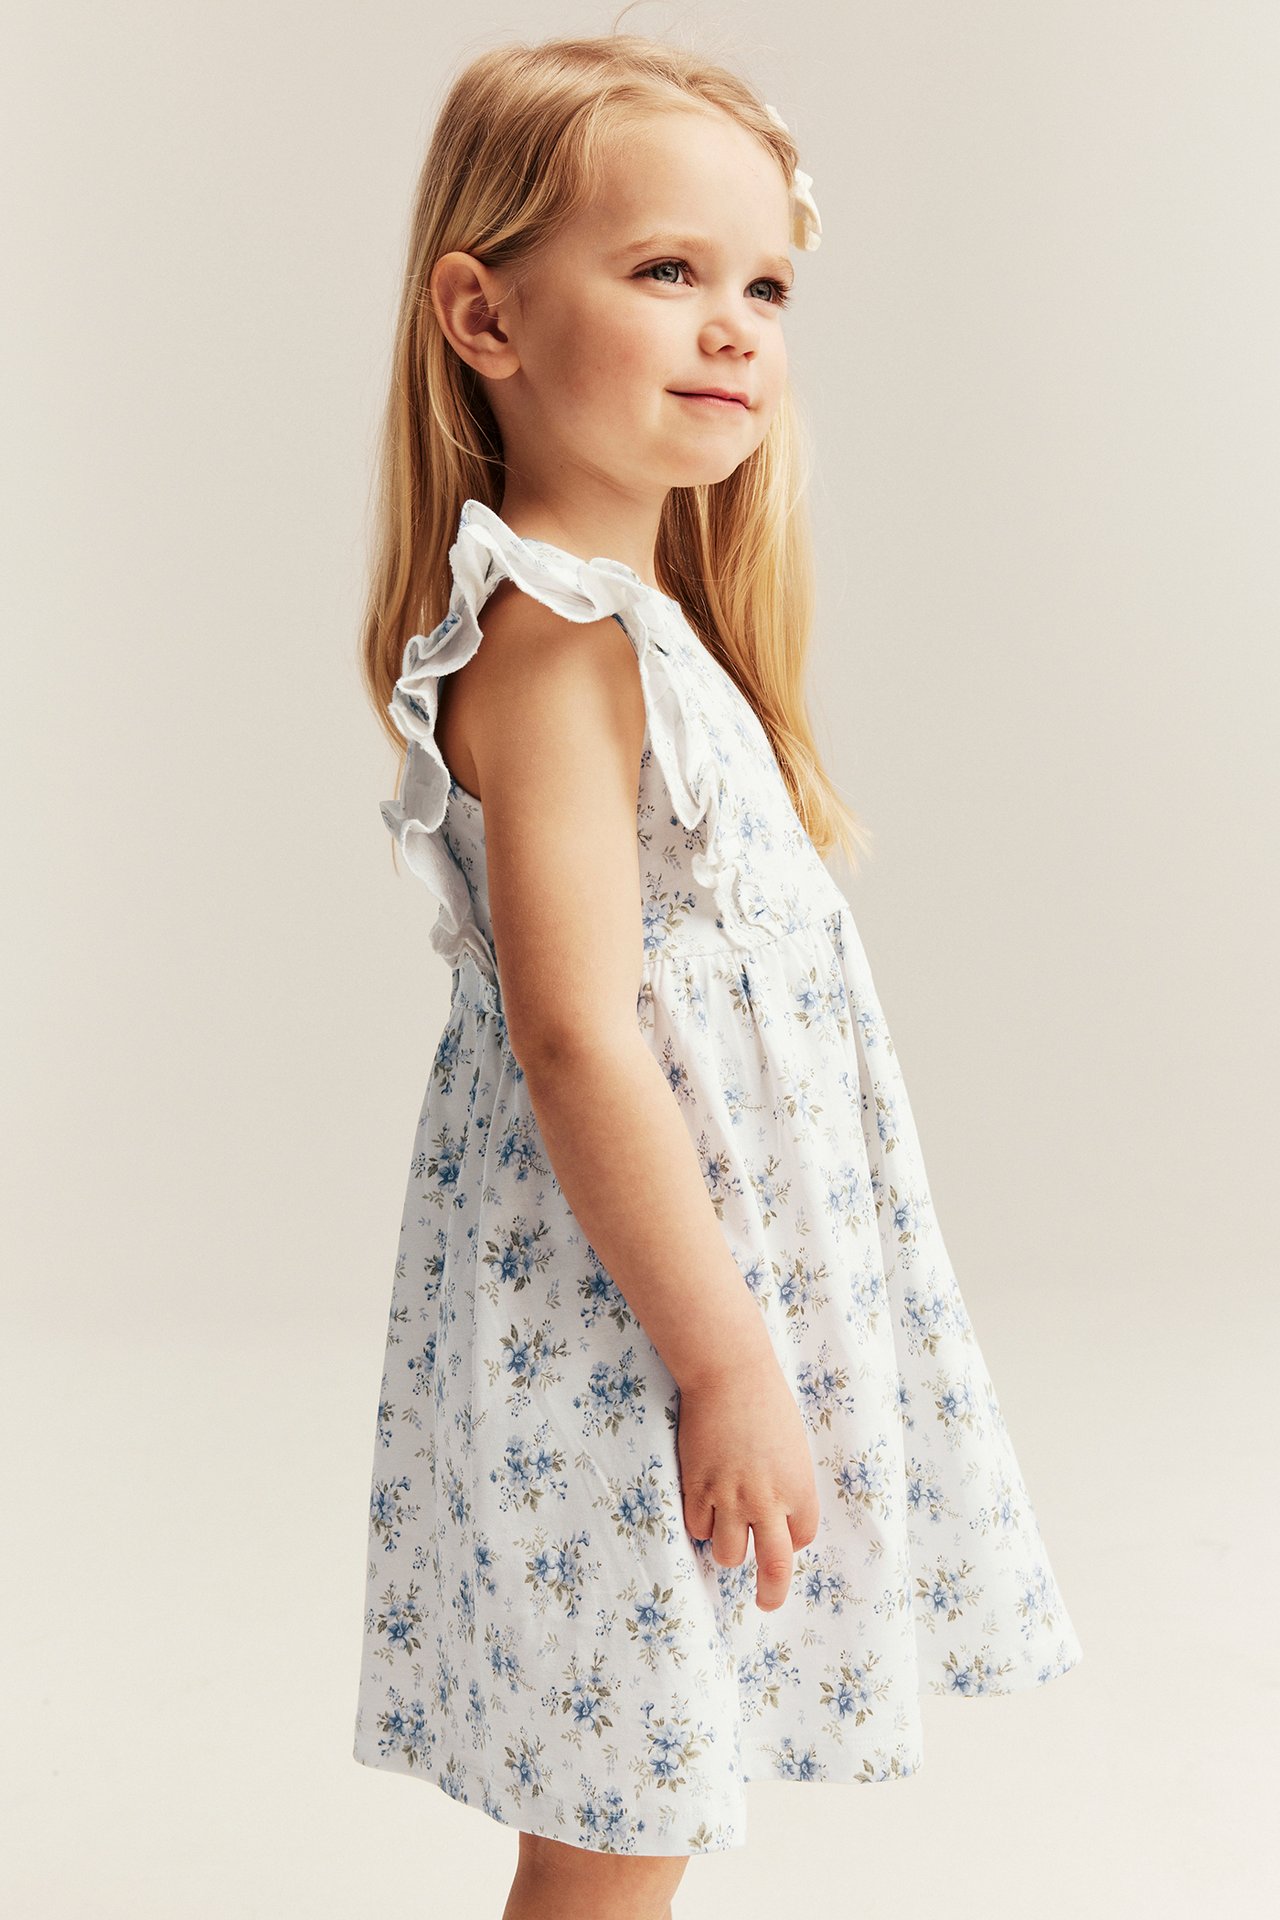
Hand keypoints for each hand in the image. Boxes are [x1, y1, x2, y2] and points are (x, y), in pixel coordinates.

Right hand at [676, 1354, 820, 1609]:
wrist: (730, 1374)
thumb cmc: (767, 1404)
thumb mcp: (793, 1448)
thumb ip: (787, 1486)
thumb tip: (776, 1518)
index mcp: (800, 1489)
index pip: (801, 1541)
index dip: (790, 1540)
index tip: (781, 1532)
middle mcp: (768, 1500)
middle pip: (775, 1567)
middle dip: (771, 1593)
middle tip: (765, 1602)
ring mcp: (731, 1497)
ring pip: (728, 1555)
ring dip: (727, 1549)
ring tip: (724, 1531)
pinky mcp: (698, 1488)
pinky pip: (697, 1528)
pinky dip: (700, 1523)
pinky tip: (702, 1503)